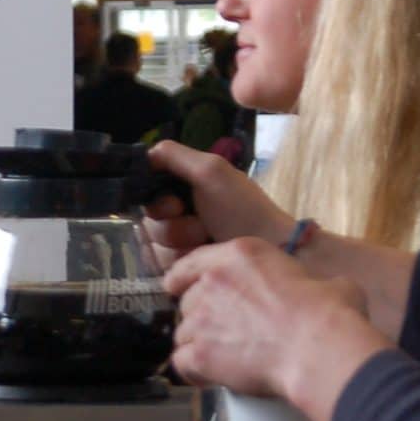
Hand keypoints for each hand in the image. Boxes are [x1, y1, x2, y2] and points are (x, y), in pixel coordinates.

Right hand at [142, 140, 292, 274]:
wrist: (273, 250)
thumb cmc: (244, 209)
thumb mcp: (213, 172)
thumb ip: (176, 156)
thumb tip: (146, 152)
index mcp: (186, 187)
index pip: (148, 193)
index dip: (156, 201)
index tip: (176, 205)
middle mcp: (181, 213)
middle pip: (148, 221)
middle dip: (172, 226)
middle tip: (200, 227)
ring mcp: (183, 243)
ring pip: (154, 245)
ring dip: (180, 244)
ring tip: (207, 244)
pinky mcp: (186, 268)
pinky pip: (163, 265)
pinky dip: (182, 261)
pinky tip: (204, 259)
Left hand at [163, 238, 372, 402]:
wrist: (320, 348)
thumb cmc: (329, 314)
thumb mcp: (325, 282)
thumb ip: (305, 283)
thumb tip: (320, 295)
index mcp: (241, 255)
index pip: (193, 263)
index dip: (184, 279)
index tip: (180, 288)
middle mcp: (214, 281)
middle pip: (189, 302)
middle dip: (202, 318)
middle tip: (225, 334)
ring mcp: (203, 317)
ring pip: (183, 333)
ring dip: (198, 345)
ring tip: (223, 359)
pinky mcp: (201, 353)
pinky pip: (181, 362)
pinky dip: (194, 371)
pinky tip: (209, 376)